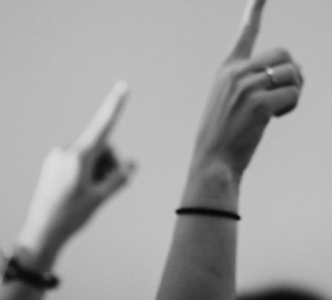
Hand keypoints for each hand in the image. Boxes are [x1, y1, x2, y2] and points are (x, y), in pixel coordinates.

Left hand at [17, 82, 134, 259]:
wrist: (41, 233)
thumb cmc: (71, 216)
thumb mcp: (100, 198)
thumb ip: (119, 178)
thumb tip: (132, 164)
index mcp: (78, 157)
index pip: (102, 126)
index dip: (115, 105)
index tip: (124, 86)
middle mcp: (66, 152)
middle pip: (102, 148)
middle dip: (109, 164)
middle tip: (105, 188)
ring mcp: (57, 157)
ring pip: (91, 155)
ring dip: (99, 170)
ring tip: (92, 192)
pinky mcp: (54, 164)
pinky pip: (79, 160)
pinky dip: (88, 171)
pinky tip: (81, 190)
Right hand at [192, 0, 302, 178]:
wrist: (213, 160)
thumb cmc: (223, 133)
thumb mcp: (228, 100)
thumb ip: (250, 81)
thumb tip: (292, 72)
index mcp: (227, 69)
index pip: (246, 32)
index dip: (255, 8)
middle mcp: (236, 72)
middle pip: (284, 55)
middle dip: (292, 73)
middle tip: (285, 93)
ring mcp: (247, 87)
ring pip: (293, 73)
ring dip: (294, 91)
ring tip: (279, 108)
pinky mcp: (259, 104)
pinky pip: (293, 93)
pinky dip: (291, 105)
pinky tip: (275, 118)